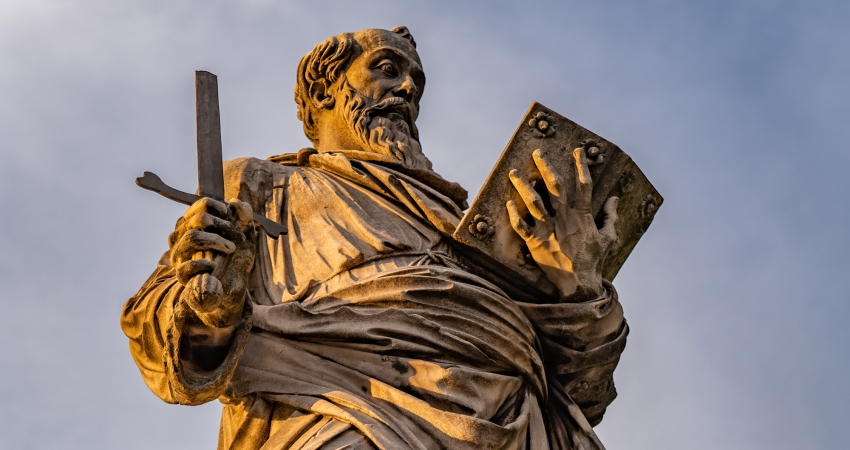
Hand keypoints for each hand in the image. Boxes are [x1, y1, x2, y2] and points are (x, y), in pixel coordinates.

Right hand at [169, 197, 256, 327]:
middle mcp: (182, 235)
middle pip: (199, 219)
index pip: (203, 205)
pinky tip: (214, 266)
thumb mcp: (245, 235)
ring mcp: (179, 255)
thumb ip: (244, 217)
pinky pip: (186, 266)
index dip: (223, 209)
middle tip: (238, 239)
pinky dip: (204, 264)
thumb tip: (236, 202)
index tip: (235, 221)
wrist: (232, 287)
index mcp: (194, 222)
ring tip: (230, 249)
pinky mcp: (181, 275)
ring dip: (216, 241)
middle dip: (224, 226)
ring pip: (192, 237)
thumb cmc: (236, 258)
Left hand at [506, 148, 617, 298]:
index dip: (581, 165)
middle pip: (554, 186)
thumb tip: (614, 198)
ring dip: (523, 186)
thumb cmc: (594, 261)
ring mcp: (548, 230)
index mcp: (582, 215)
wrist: (578, 284)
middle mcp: (563, 218)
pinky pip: (521, 226)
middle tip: (537, 152)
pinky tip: (508, 203)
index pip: (583, 184)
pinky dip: (513, 214)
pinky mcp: (535, 243)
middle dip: (545, 167)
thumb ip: (611, 217)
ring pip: (533, 202)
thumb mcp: (608, 238)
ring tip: (513, 172)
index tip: (577, 150)